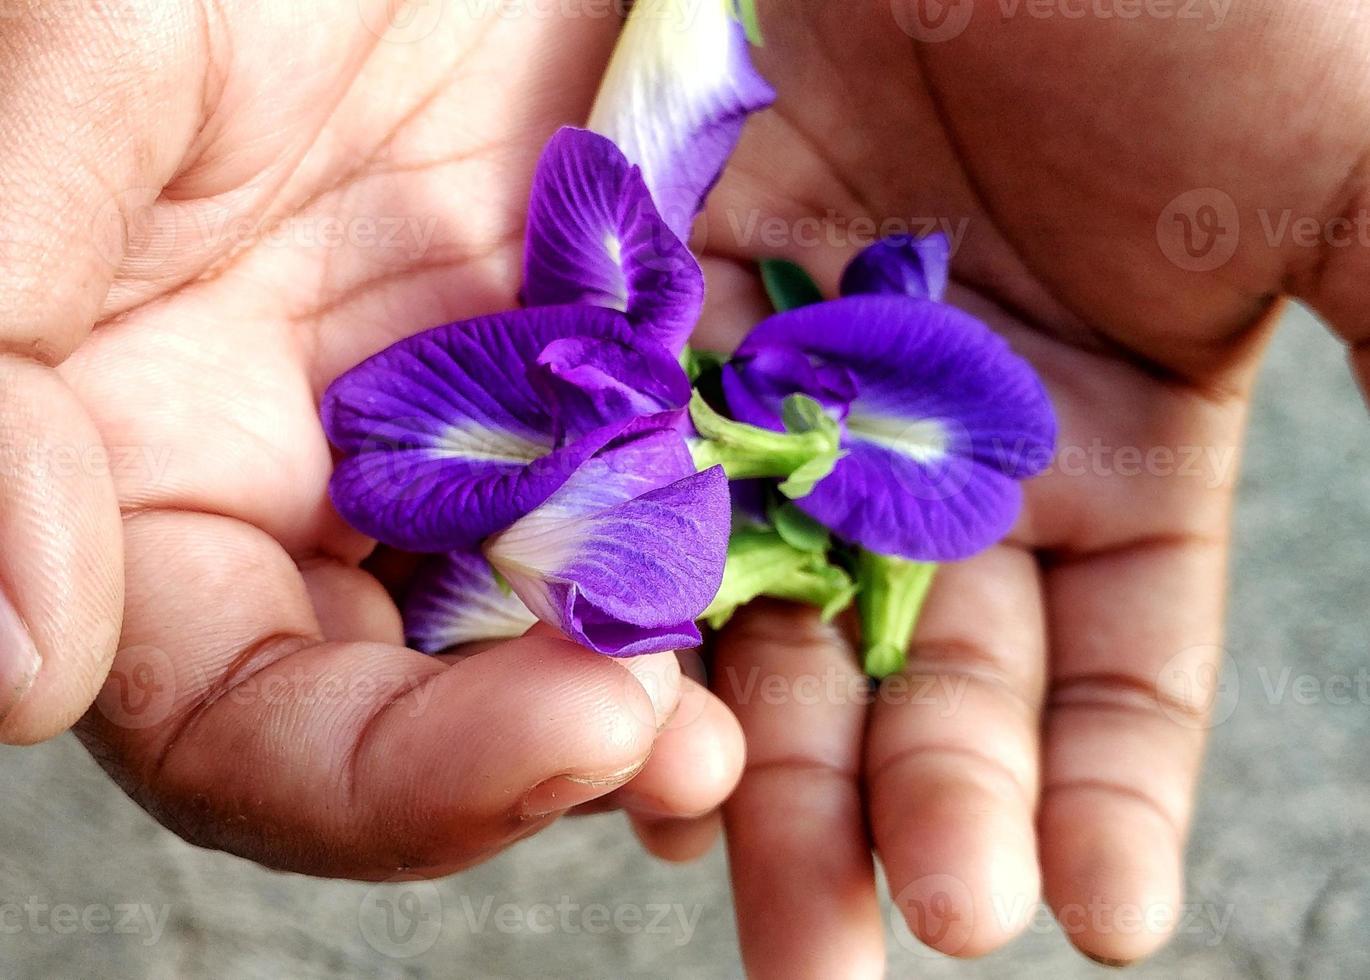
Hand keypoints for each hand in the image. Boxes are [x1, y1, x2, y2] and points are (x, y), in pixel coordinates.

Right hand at [3, 2, 741, 874]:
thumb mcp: (95, 93)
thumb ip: (13, 364)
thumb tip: (20, 668)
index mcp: (153, 469)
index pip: (236, 720)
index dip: (367, 776)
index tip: (547, 736)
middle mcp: (312, 492)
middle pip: (405, 724)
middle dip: (531, 759)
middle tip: (662, 749)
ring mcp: (470, 448)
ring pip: (547, 643)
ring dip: (642, 705)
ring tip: (729, 738)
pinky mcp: (597, 392)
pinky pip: (658, 521)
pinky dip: (712, 581)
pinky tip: (782, 609)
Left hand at [697, 0, 1369, 970]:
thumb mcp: (1348, 172)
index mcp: (1118, 446)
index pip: (1119, 670)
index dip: (1112, 793)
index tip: (1110, 922)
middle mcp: (953, 449)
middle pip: (922, 672)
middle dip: (911, 810)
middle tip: (886, 945)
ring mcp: (805, 388)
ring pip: (776, 604)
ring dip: (766, 749)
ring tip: (744, 886)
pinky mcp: (676, 315)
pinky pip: (654, 479)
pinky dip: (647, 587)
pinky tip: (632, 704)